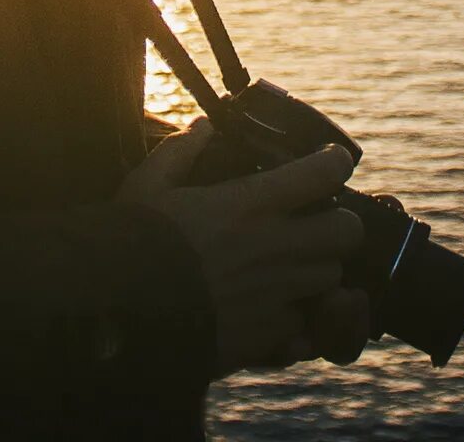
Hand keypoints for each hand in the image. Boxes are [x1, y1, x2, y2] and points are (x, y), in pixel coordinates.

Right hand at [119, 119, 368, 376]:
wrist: (116, 314)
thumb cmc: (131, 243)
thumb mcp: (147, 185)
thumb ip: (181, 151)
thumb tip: (205, 127)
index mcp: (248, 205)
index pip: (324, 174)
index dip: (334, 163)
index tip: (328, 162)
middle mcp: (271, 249)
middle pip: (347, 232)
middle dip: (339, 223)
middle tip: (315, 220)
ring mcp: (274, 295)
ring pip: (332, 278)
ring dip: (319, 268)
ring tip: (293, 263)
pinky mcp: (265, 337)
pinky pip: (304, 325)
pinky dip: (296, 316)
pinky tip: (272, 307)